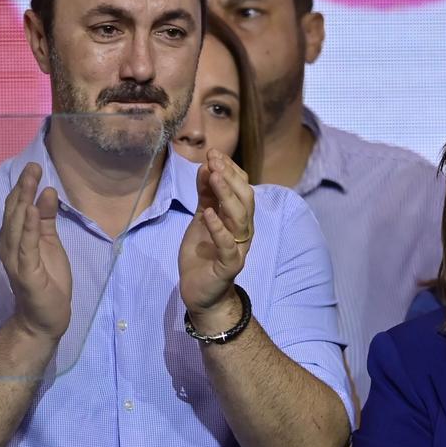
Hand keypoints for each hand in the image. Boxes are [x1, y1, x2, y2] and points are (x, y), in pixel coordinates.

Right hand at [0, 162, 70, 342]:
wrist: (46, 316)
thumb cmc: (48, 279)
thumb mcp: (50, 243)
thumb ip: (47, 219)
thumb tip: (47, 191)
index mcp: (16, 238)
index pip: (17, 208)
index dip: (24, 187)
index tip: (34, 167)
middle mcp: (10, 245)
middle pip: (15, 212)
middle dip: (23, 188)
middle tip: (33, 166)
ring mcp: (16, 258)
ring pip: (18, 225)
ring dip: (24, 202)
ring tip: (31, 181)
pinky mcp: (26, 271)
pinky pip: (27, 246)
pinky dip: (30, 228)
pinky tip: (33, 212)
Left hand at [179, 150, 254, 330]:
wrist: (199, 293)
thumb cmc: (202, 255)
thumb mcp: (201, 219)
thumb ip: (206, 196)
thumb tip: (206, 167)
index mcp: (238, 219)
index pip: (242, 188)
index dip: (230, 170)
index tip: (213, 153)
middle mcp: (243, 231)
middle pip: (246, 199)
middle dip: (230, 177)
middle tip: (213, 159)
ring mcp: (238, 248)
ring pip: (240, 218)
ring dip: (227, 195)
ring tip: (213, 176)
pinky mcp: (229, 266)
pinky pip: (228, 245)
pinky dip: (219, 229)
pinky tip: (208, 213)